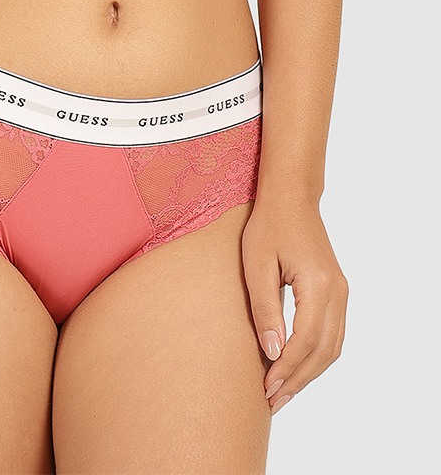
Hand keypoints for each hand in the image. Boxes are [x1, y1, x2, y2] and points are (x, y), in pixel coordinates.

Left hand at [240, 195, 347, 415]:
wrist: (291, 199)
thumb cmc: (269, 225)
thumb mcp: (257, 265)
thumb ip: (265, 309)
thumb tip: (272, 352)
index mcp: (319, 284)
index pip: (306, 340)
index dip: (287, 368)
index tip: (267, 388)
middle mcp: (338, 292)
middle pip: (324, 351)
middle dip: (298, 380)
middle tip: (272, 400)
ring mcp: (342, 294)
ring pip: (332, 347)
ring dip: (309, 373)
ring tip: (282, 392)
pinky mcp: (338, 294)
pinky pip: (332, 335)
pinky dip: (316, 357)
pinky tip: (295, 368)